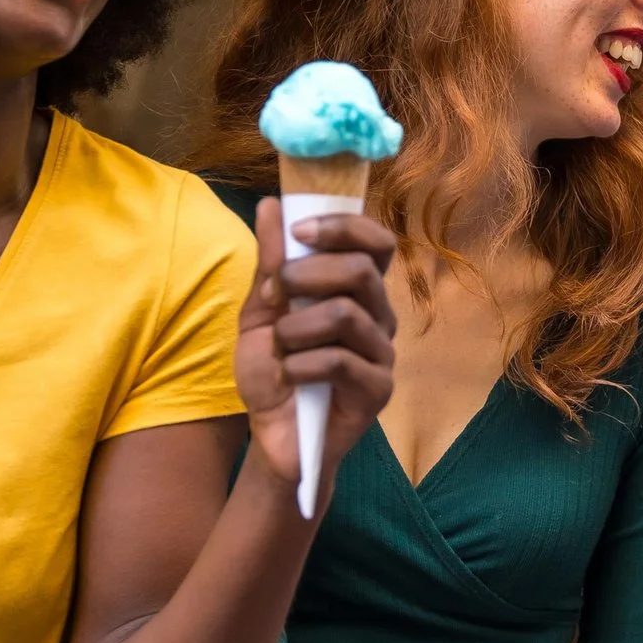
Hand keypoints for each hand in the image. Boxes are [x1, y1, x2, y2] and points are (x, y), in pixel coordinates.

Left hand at [236, 200, 398, 491]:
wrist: (274, 437)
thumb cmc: (274, 373)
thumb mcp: (261, 313)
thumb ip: (270, 263)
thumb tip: (272, 206)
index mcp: (357, 291)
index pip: (377, 242)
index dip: (343, 228)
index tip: (298, 232)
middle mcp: (379, 316)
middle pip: (363, 270)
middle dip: (308, 273)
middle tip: (278, 294)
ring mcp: (382, 353)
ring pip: (347, 314)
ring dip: (297, 327)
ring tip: (280, 348)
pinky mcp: (378, 390)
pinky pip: (340, 360)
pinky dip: (301, 365)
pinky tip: (290, 376)